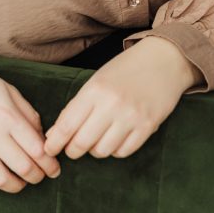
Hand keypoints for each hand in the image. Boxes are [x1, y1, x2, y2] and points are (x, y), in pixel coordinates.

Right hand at [0, 56, 60, 192]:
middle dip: (39, 176)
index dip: (50, 164)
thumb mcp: (7, 90)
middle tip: (42, 176)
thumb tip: (41, 137)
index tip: (55, 169)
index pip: (37, 150)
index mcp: (8, 117)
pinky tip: (0, 177)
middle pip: (24, 168)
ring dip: (18, 186)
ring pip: (2, 181)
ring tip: (23, 182)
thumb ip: (27, 113)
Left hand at [43, 36, 200, 160]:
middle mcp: (112, 104)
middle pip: (82, 143)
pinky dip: (115, 150)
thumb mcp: (97, 80)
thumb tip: (55, 134)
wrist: (164, 60)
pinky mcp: (148, 127)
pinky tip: (115, 139)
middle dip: (73, 150)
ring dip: (95, 150)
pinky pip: (123, 152)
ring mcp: (131, 117)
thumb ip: (77, 106)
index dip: (55, 142)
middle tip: (72, 149)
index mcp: (95, 89)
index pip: (67, 124)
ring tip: (97, 140)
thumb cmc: (126, 69)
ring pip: (102, 151)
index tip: (49, 149)